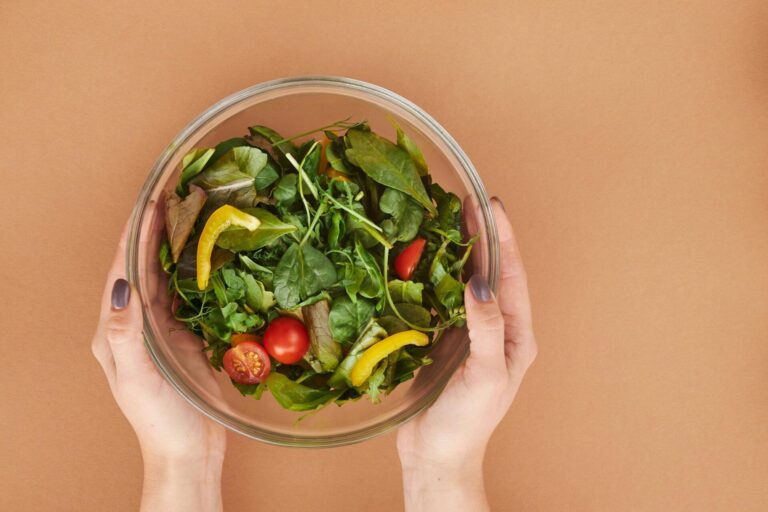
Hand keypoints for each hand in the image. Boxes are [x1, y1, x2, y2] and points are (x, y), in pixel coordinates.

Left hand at [91, 223, 225, 511]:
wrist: (189, 451)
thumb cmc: (160, 421)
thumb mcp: (138, 380)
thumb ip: (126, 334)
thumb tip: (121, 286)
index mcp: (116, 330)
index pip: (122, 270)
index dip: (135, 235)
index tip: (151, 202)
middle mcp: (135, 323)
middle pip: (143, 265)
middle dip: (155, 230)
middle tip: (175, 195)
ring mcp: (161, 328)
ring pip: (165, 275)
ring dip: (175, 244)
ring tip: (191, 212)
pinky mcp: (185, 335)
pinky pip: (188, 294)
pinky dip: (196, 269)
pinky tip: (210, 252)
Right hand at [397, 197, 536, 510]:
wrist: (437, 455)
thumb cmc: (468, 423)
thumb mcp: (484, 375)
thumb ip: (485, 329)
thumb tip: (480, 283)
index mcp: (515, 335)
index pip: (510, 276)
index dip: (502, 239)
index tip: (490, 205)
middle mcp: (495, 328)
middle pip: (490, 271)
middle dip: (481, 236)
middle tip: (465, 201)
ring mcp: (467, 332)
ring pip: (465, 281)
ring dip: (457, 251)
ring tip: (445, 219)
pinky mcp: (442, 339)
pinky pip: (439, 299)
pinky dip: (433, 275)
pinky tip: (421, 259)